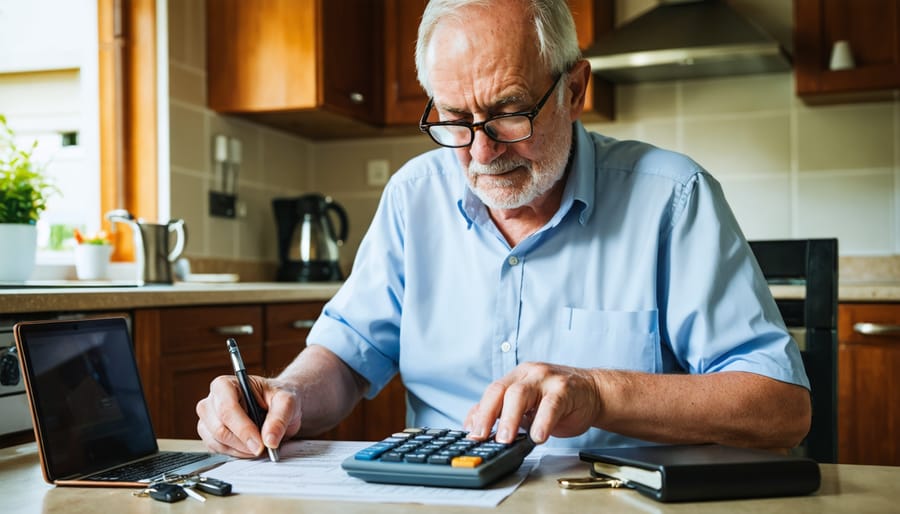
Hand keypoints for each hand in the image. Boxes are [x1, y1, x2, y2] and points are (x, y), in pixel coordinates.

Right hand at [196, 375, 301, 457]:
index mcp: (225, 385)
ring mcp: (208, 419)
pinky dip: (236, 453)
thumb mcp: (286, 401)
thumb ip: (279, 418)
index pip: (227, 409)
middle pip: (219, 429)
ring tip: (259, 445)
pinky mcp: (209, 435)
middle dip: (244, 443)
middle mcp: (212, 400)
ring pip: (217, 443)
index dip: (243, 429)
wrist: (275, 405)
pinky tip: (249, 446)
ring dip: (241, 450)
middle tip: (264, 447)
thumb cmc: (276, 397)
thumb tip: (269, 440)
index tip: (260, 444)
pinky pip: (218, 450)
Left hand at [464, 362, 601, 444]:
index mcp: (516, 377)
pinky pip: (550, 405)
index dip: (479, 413)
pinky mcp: (565, 389)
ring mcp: (546, 380)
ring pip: (521, 394)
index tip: (471, 434)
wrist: (593, 392)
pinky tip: (538, 437)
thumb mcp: (527, 406)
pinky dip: (542, 422)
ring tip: (505, 439)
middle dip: (488, 415)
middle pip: (501, 390)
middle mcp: (528, 374)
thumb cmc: (558, 401)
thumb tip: (475, 426)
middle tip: (481, 437)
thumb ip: (505, 412)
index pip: (492, 393)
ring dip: (510, 418)